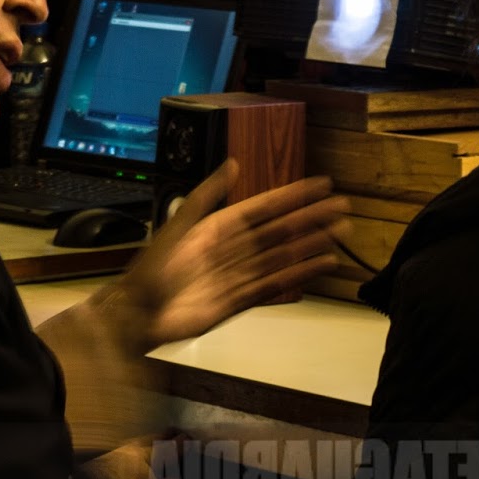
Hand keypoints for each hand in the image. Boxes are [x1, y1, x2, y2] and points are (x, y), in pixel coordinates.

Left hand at [112, 160, 349, 348]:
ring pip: (282, 256)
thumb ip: (206, 196)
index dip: (292, 195)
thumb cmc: (152, 268)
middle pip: (279, 230)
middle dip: (310, 218)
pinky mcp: (239, 302)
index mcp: (218, 227)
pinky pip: (275, 285)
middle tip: (341, 207)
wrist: (137, 314)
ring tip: (339, 233)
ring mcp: (238, 275)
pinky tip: (320, 265)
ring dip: (310, 244)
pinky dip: (299, 275)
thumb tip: (234, 163)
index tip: (320, 185)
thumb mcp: (179, 226)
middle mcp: (233, 248)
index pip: (263, 207)